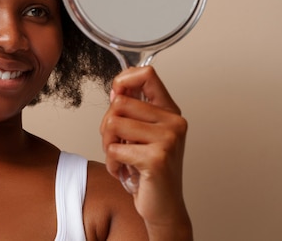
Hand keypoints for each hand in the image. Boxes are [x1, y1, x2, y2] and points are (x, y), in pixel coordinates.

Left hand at [100, 66, 190, 233]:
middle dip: (108, 125)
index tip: (116, 94)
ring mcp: (168, 139)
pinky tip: (125, 171)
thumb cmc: (149, 170)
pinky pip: (114, 148)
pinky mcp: (157, 158)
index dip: (123, 80)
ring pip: (113, 123)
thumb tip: (116, 88)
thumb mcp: (140, 133)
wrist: (163, 206)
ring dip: (108, 145)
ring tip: (122, 157)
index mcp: (170, 111)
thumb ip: (131, 109)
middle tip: (118, 144)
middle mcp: (173, 122)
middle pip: (119, 102)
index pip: (147, 74)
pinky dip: (112, 163)